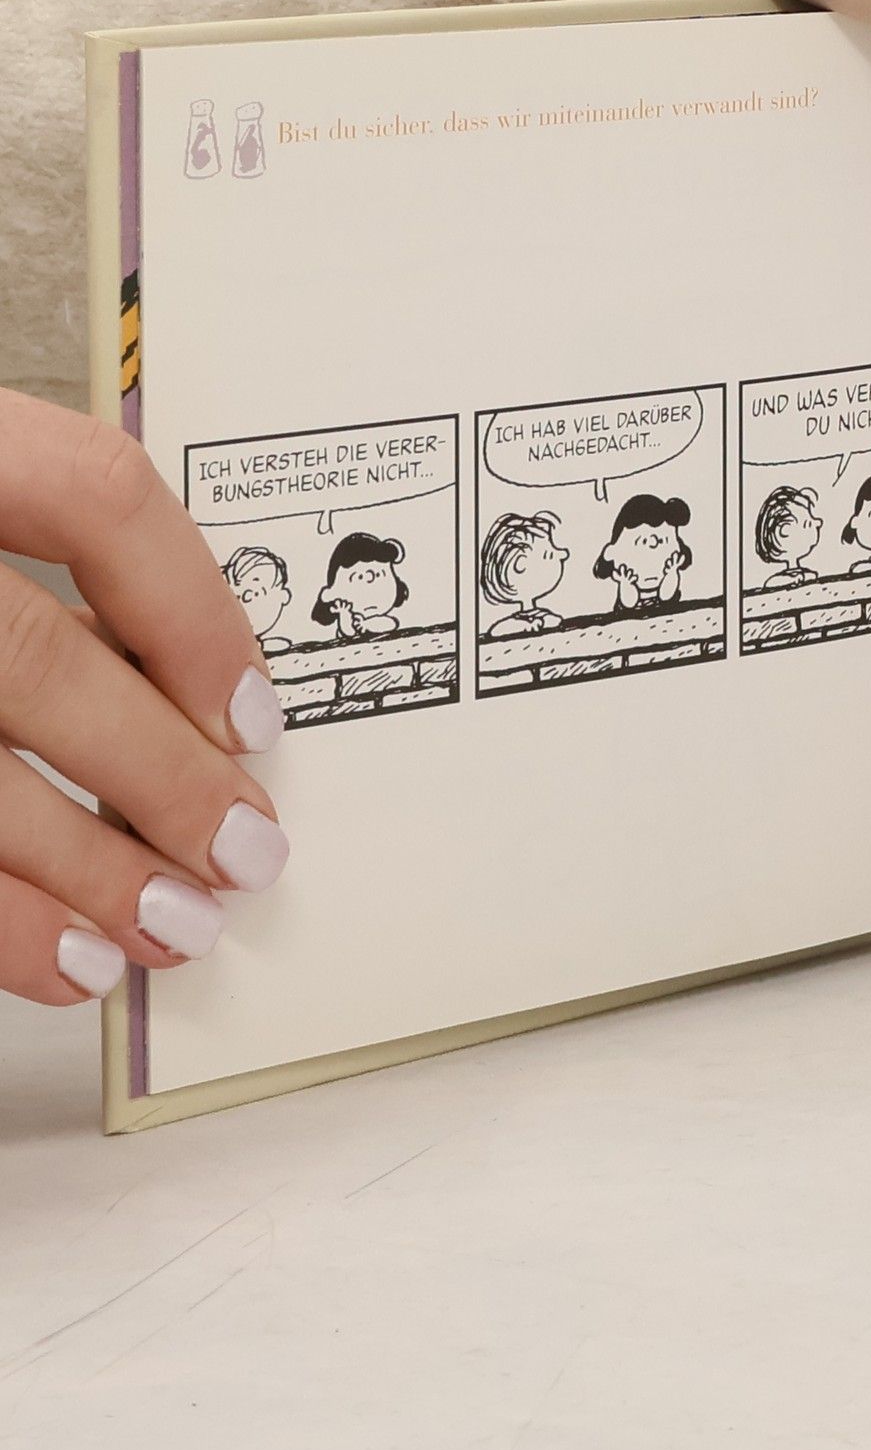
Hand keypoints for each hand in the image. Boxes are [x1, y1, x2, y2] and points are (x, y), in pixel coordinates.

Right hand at [0, 391, 288, 1005]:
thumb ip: (37, 565)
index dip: (193, 610)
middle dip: (160, 775)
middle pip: (35, 660)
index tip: (255, 715)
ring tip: (171, 926)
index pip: (92, 494)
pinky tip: (57, 956)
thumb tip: (185, 694)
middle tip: (243, 853)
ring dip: (80, 871)